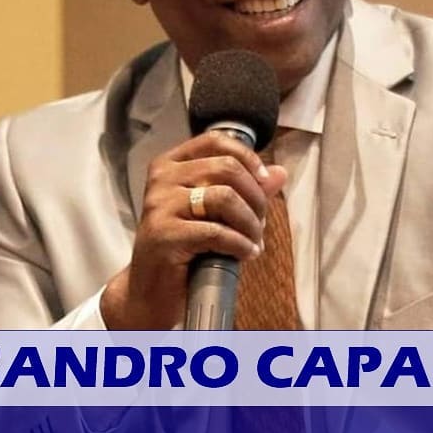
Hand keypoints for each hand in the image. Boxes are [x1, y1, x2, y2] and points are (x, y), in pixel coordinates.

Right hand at [100, 132, 285, 328]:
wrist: (152, 291)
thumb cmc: (185, 248)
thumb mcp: (216, 213)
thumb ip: (245, 190)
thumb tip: (280, 173)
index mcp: (171, 165)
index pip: (215, 141)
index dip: (247, 157)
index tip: (264, 180)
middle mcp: (161, 179)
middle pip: (226, 168)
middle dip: (255, 197)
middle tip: (261, 223)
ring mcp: (159, 205)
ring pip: (225, 198)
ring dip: (250, 223)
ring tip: (255, 241)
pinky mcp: (163, 235)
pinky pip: (216, 232)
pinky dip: (240, 244)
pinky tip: (246, 254)